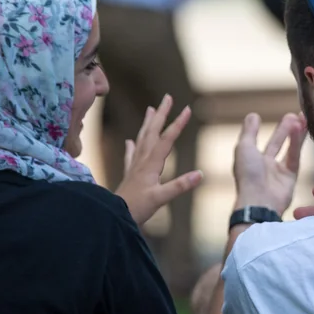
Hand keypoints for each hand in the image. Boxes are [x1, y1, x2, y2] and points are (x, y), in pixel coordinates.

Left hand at [115, 95, 202, 225]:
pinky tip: (129, 141)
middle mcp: (142, 161)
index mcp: (151, 164)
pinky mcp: (129, 175)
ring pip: (142, 139)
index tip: (188, 109)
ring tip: (151, 109)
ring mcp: (135, 167)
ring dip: (148, 123)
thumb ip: (180, 185)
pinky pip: (131, 156)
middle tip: (168, 97)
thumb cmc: (137, 208)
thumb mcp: (161, 198)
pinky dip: (132, 146)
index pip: (167, 139)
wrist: (113, 216)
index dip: (178, 124)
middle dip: (162, 114)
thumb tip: (201, 174)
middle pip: (153, 132)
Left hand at [233, 112, 306, 215]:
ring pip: (288, 149)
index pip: (256, 141)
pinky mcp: (291, 178)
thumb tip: (253, 114)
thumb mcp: (244, 148)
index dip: (262, 129)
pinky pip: (294, 157)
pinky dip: (296, 143)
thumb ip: (249, 131)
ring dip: (294, 134)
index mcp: (249, 160)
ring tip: (302, 117)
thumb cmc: (248, 175)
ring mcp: (278, 172)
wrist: (260, 201)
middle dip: (285, 129)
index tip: (266, 118)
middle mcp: (263, 166)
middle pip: (276, 143)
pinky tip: (300, 129)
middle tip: (294, 114)